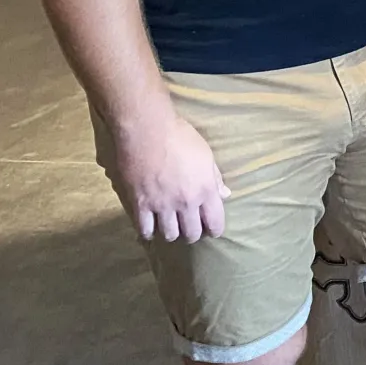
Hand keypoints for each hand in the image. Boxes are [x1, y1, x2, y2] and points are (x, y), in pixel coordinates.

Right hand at [109, 112, 230, 242]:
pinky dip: (148, 232)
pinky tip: (149, 229)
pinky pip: (144, 229)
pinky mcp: (139, 204)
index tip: (212, 231)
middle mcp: (186, 202)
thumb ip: (215, 178)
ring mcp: (161, 205)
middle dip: (193, 234)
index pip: (215, 222)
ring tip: (170, 228)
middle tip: (190, 230)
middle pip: (192, 233)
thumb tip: (225, 195)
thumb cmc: (181, 137)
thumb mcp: (206, 155)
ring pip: (169, 234)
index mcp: (206, 190)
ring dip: (171, 233)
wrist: (148, 130)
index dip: (215, 229)